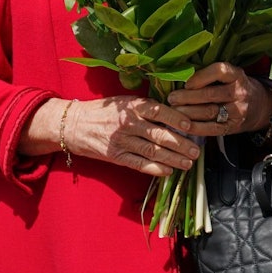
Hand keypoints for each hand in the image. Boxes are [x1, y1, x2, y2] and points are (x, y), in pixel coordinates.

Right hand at [22, 96, 200, 176]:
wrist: (74, 125)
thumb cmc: (105, 111)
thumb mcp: (125, 101)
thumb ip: (147, 106)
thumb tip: (177, 111)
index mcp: (132, 106)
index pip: (159, 111)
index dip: (177, 119)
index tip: (191, 125)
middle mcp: (128, 123)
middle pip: (159, 135)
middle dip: (181, 144)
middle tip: (197, 150)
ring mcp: (121, 141)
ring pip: (152, 151)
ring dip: (173, 159)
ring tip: (188, 163)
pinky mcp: (116, 156)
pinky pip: (139, 164)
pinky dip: (155, 168)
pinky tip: (169, 171)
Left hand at [167, 62, 271, 136]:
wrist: (260, 106)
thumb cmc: (236, 87)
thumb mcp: (231, 76)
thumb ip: (211, 75)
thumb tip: (180, 75)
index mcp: (237, 75)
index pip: (220, 71)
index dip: (201, 76)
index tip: (186, 82)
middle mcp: (239, 92)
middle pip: (210, 94)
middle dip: (187, 97)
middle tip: (171, 98)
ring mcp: (238, 110)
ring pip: (209, 112)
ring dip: (187, 112)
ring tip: (173, 111)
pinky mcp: (233, 127)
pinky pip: (212, 129)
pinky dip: (195, 128)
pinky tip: (183, 126)